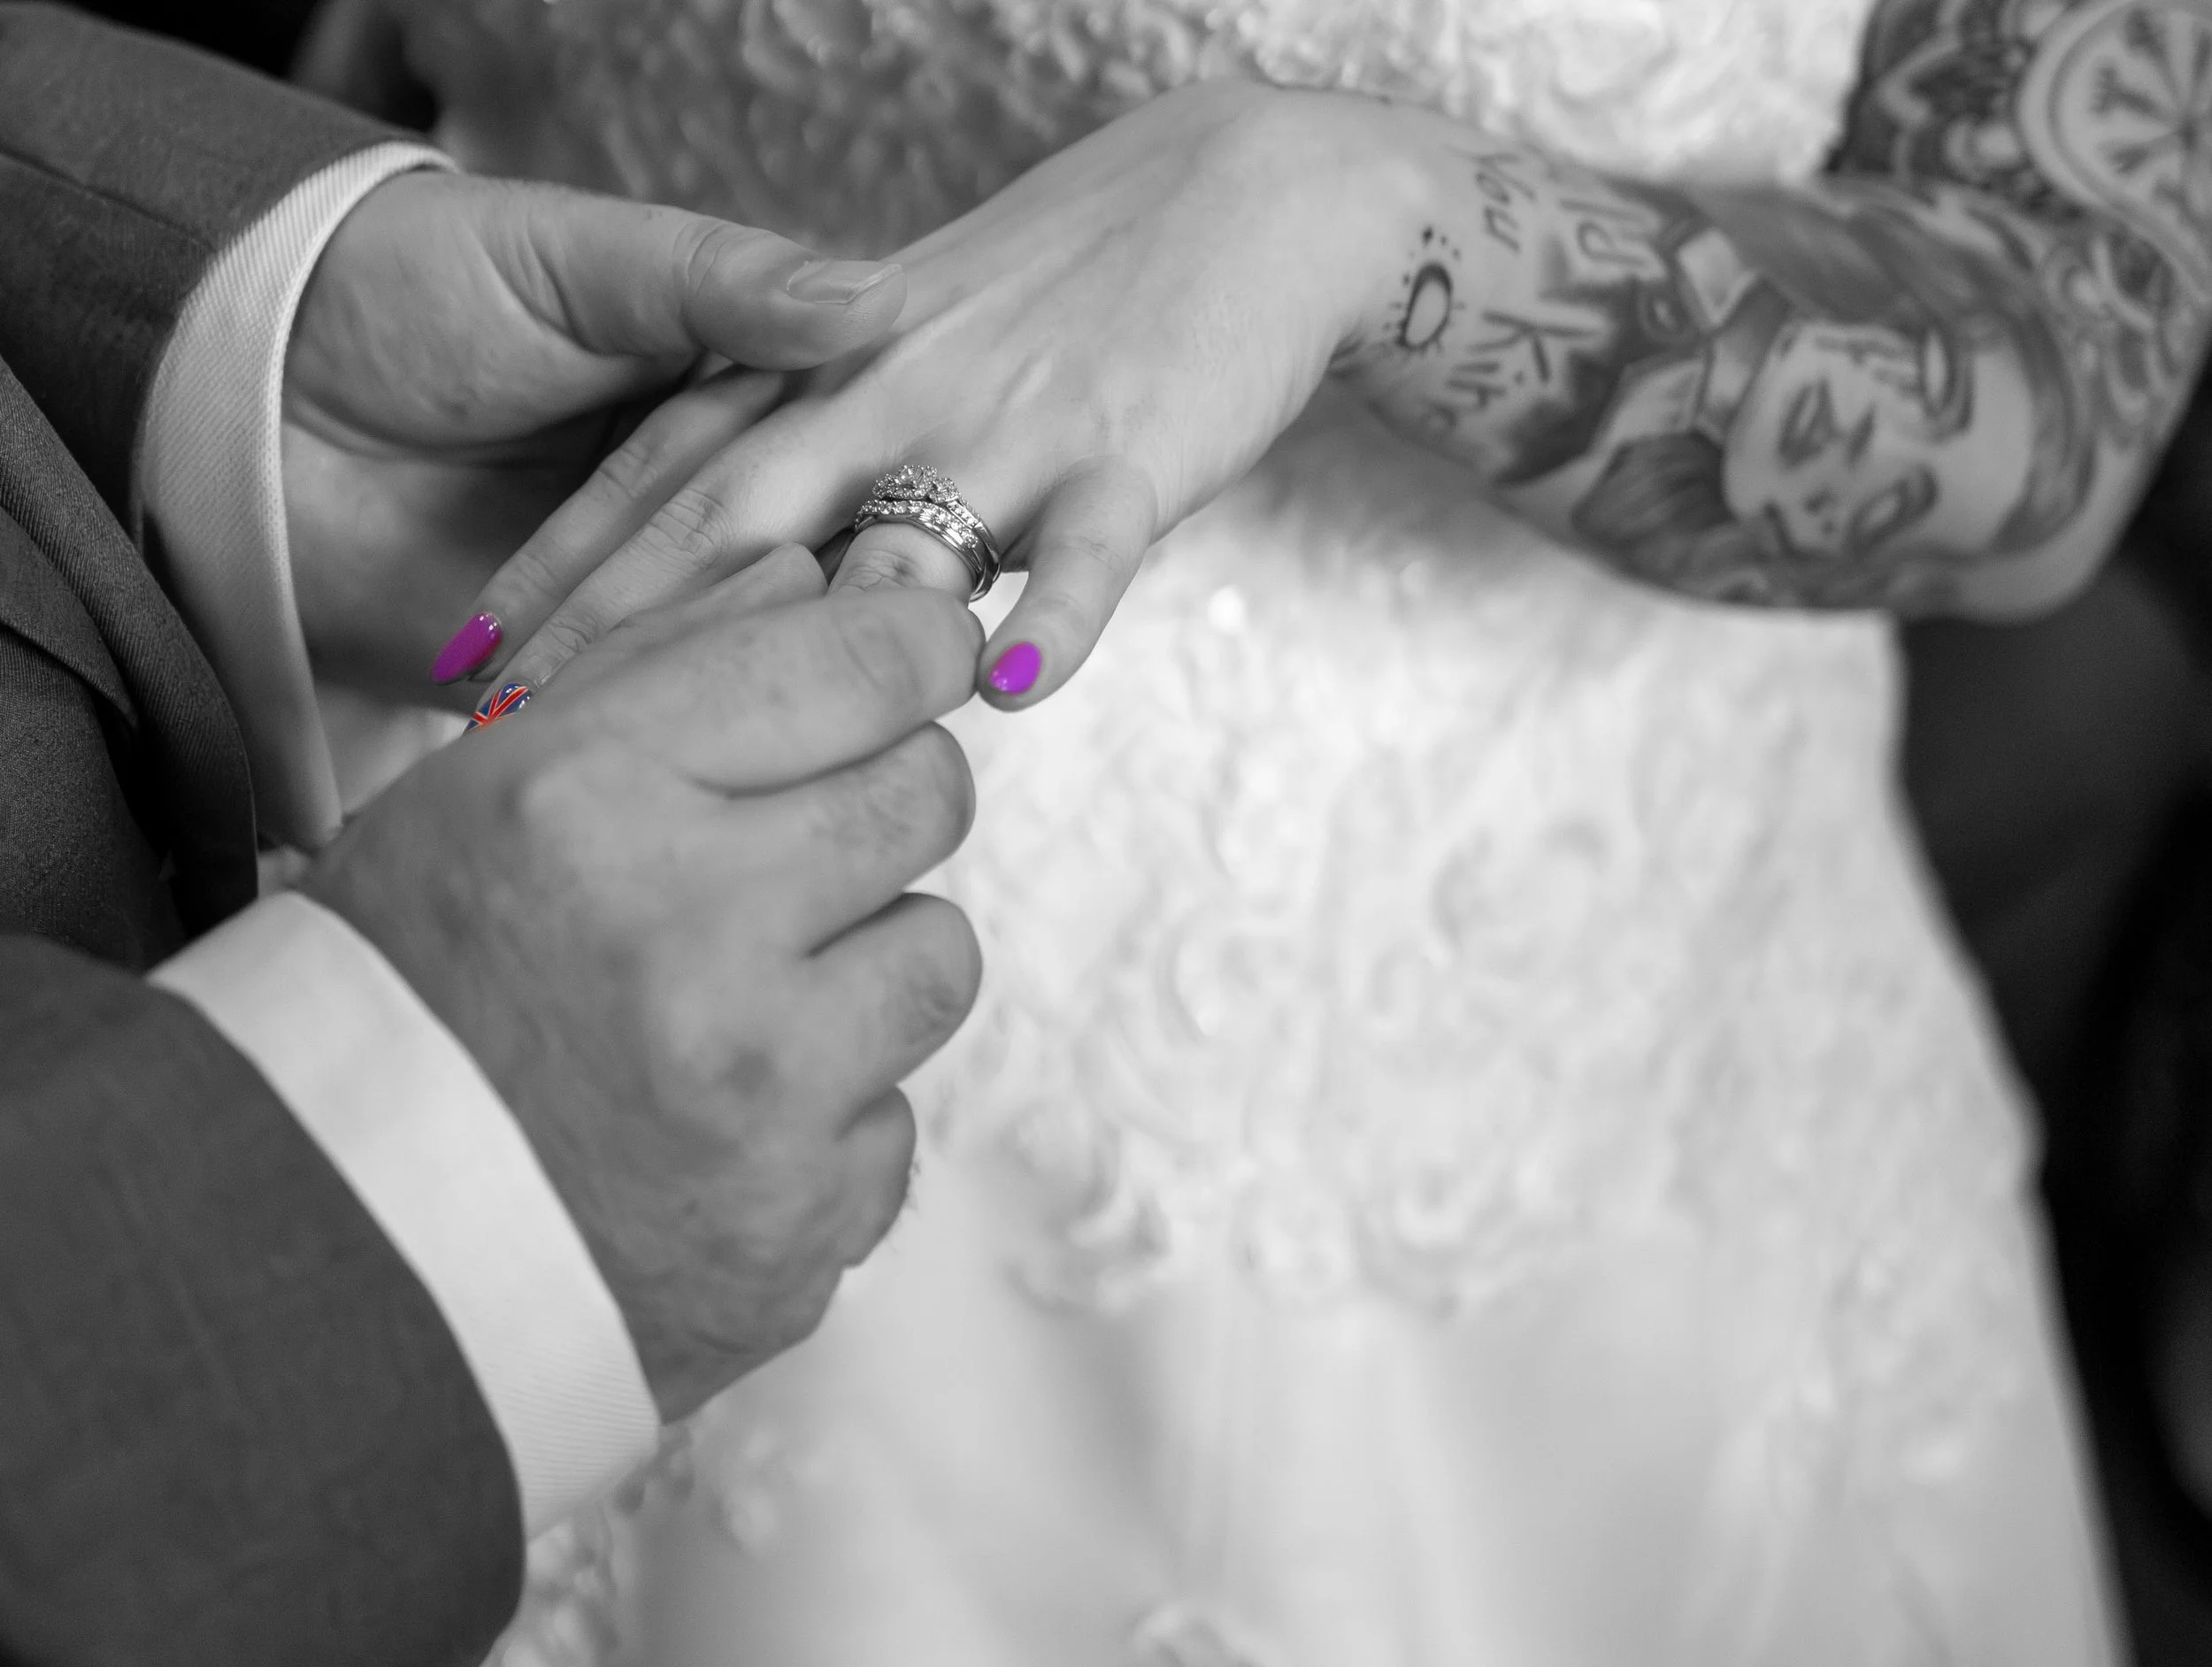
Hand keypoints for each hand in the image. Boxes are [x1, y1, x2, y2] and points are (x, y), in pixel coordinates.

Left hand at [281, 168, 906, 702]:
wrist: (250, 385)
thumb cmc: (417, 288)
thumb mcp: (581, 260)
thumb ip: (723, 286)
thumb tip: (876, 301)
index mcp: (738, 398)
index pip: (845, 464)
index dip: (888, 506)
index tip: (934, 553)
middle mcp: (712, 504)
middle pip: (805, 574)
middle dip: (835, 616)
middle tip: (891, 661)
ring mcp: (646, 598)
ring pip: (738, 654)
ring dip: (764, 684)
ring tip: (813, 711)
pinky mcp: (578, 675)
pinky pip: (645, 712)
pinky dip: (672, 728)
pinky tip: (714, 746)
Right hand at [303, 550, 983, 1419]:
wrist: (331, 1252)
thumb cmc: (406, 987)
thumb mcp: (488, 789)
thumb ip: (660, 664)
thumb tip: (824, 576)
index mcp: (587, 800)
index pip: (857, 667)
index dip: (915, 649)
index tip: (925, 657)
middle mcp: (687, 937)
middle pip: (929, 797)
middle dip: (889, 801)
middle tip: (808, 844)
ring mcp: (757, 1097)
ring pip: (942, 956)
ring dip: (870, 964)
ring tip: (749, 998)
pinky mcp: (801, 1228)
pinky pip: (896, 1122)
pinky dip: (827, 1119)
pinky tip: (717, 1128)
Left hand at [453, 82, 1408, 704]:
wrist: (1241, 191)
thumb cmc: (1075, 289)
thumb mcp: (919, 346)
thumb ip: (834, 446)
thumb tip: (761, 590)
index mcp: (829, 364)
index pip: (667, 470)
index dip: (560, 564)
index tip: (472, 662)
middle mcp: (889, 392)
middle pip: (727, 520)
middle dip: (617, 634)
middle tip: (524, 740)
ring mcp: (1007, 422)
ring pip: (884, 542)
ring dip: (796, 653)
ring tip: (715, 765)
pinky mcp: (1130, 448)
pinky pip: (1087, 543)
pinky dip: (1057, 610)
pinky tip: (1009, 687)